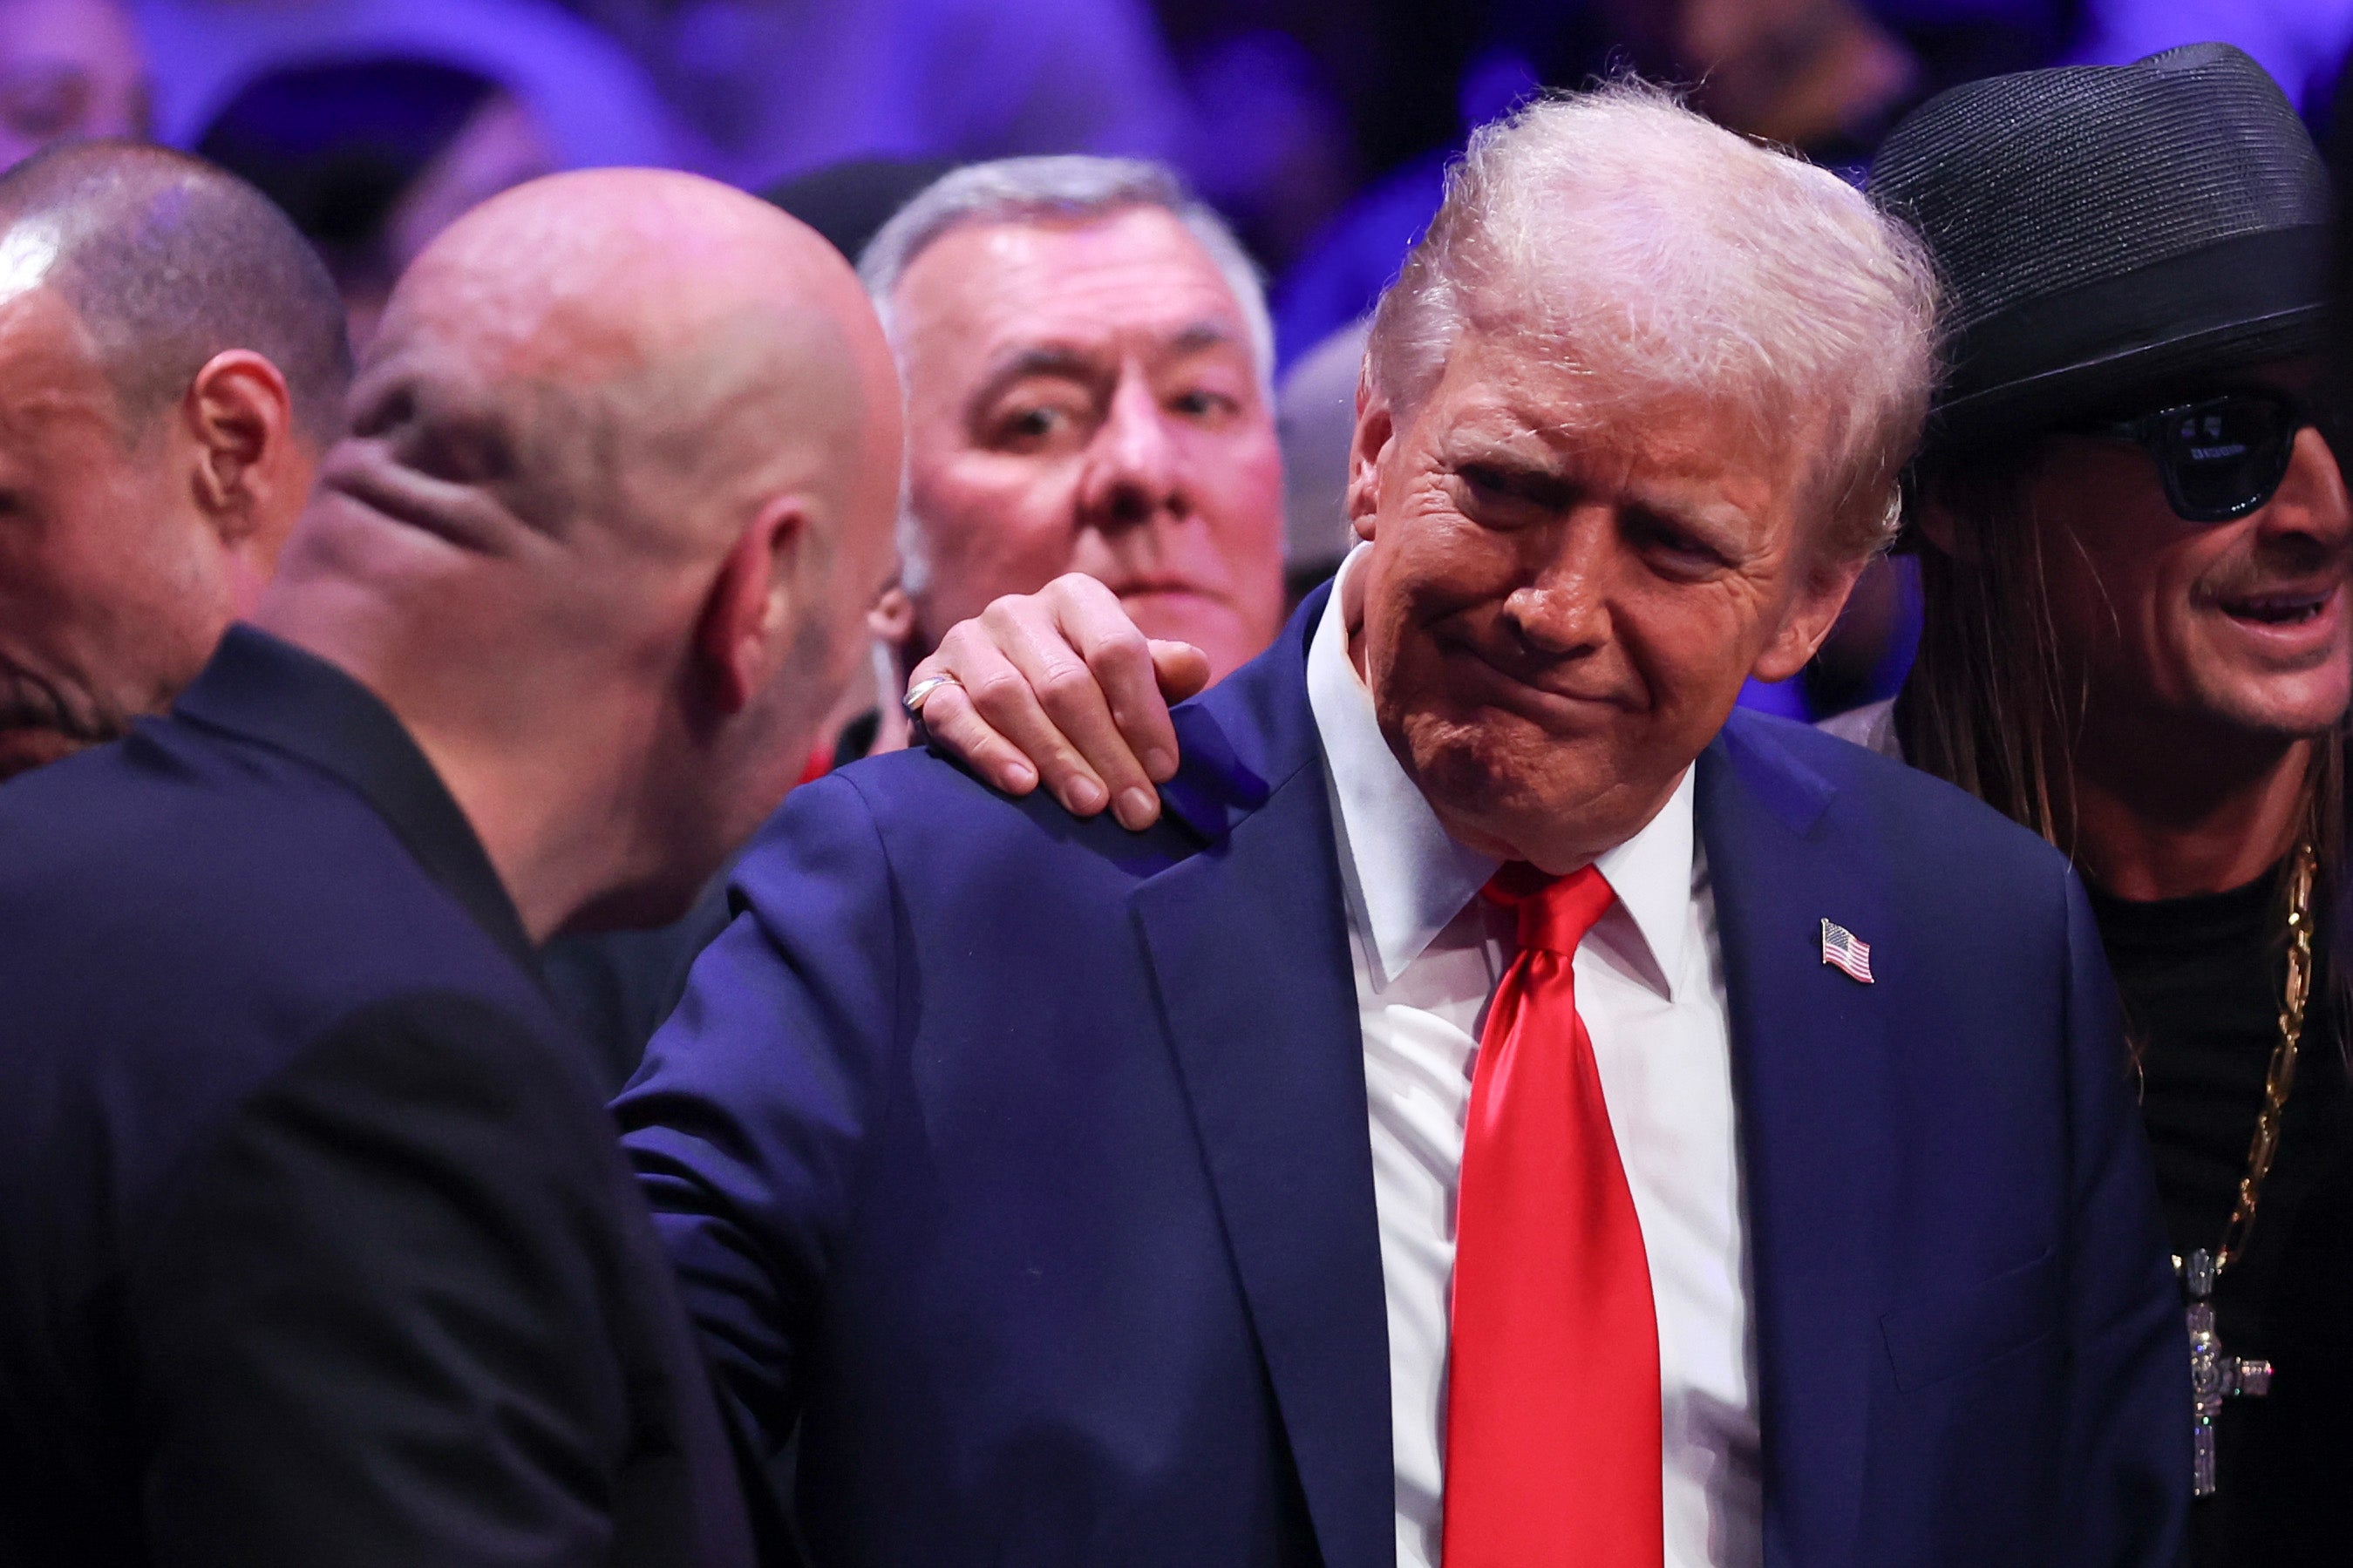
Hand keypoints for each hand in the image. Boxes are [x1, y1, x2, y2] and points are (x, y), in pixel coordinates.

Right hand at [910, 574, 1208, 830]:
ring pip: (1010, 699)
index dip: (1143, 712)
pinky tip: (1022, 785)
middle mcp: (1015, 610)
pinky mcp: (927, 680)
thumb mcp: (1124, 678)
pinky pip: (956, 716)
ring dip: (1055, 757)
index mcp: (1073, 598)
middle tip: (1135, 809)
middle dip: (1107, 751)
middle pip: (1066, 682)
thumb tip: (1195, 667)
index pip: (1115, 649)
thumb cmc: (1077, 688)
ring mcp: (966, 641)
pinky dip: (989, 752)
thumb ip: (1159, 673)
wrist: (986, 701)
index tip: (1165, 770)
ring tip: (1089, 805)